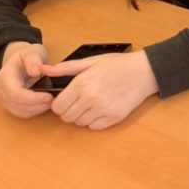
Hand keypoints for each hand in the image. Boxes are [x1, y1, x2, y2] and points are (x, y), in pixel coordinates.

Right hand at [0, 41, 53, 118]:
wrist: (18, 62)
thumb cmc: (27, 56)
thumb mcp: (32, 52)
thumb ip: (33, 60)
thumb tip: (36, 72)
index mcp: (4, 77)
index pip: (14, 93)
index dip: (32, 98)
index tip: (49, 96)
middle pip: (17, 104)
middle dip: (37, 104)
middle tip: (55, 100)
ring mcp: (2, 100)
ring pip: (20, 112)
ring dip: (38, 109)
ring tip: (52, 101)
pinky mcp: (9, 106)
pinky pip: (22, 113)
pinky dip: (35, 111)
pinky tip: (45, 104)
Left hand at [42, 51, 158, 129]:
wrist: (144, 71)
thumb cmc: (118, 64)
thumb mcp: (91, 61)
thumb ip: (65, 68)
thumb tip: (43, 70)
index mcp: (82, 83)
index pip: (57, 106)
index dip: (60, 104)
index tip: (68, 99)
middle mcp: (91, 98)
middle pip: (66, 117)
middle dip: (70, 110)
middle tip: (80, 100)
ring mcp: (103, 109)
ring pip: (79, 123)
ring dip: (82, 116)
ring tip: (93, 103)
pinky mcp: (114, 118)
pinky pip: (94, 127)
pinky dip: (95, 121)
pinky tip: (103, 108)